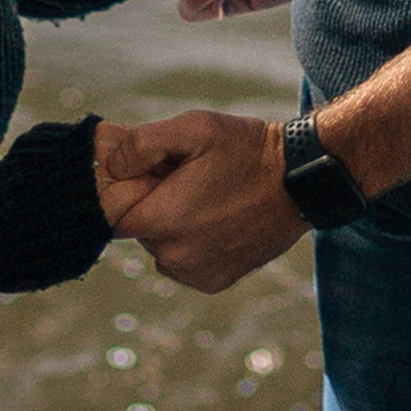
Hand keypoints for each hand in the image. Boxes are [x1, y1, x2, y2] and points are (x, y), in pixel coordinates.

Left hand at [103, 108, 303, 293]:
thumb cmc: (245, 151)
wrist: (299, 183)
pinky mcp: (214, 282)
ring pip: (161, 248)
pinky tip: (215, 219)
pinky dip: (190, 244)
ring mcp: (195, 273)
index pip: (115, 214)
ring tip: (205, 197)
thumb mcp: (194, 128)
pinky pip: (183, 263)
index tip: (151, 174)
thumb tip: (111, 166)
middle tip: (185, 178)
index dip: (129, 192)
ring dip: (172, 226)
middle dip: (154, 204)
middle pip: (141, 229)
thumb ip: (142, 144)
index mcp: (164, 220)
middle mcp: (175, 256)